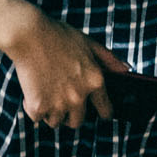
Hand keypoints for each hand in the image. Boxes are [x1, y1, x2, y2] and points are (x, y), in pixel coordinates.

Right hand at [7, 9, 127, 128]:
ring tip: (46, 91)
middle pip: (77, 122)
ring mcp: (58, 104)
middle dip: (71, 114)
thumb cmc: (59, 36)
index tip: (99, 113)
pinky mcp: (38, 106)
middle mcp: (79, 97)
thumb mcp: (89, 43)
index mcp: (94, 81)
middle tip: (62, 98)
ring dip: (51, 112)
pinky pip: (37, 118)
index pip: (105, 111)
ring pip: (56, 122)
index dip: (102, 112)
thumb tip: (127, 71)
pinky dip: (34, 108)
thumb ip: (109, 59)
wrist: (29, 34)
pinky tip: (33, 91)